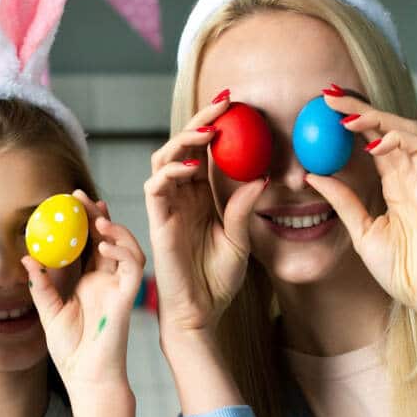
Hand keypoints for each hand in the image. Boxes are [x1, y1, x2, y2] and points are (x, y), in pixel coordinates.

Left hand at [21, 192, 143, 394]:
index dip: (80, 222)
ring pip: (125, 246)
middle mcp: (105, 280)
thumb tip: (27, 257)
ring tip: (96, 218)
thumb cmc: (70, 350)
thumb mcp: (48, 311)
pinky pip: (133, 266)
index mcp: (88, 281)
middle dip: (95, 215)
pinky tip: (103, 245)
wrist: (86, 376)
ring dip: (114, 229)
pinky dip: (122, 251)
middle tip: (79, 197)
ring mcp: (118, 286)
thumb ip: (41, 285)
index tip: (66, 203)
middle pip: (106, 238)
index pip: (86, 244)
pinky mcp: (127, 296)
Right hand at [144, 95, 266, 338]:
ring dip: (183, 140)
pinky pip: (154, 187)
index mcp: (201, 196)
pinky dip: (169, 171)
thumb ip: (243, 208)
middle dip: (200, 122)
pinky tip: (191, 167)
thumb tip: (262, 177)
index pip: (204, 151)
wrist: (200, 312)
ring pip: (163, 159)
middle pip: (182, 146)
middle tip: (223, 105)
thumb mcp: (240, 239)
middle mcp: (181, 196)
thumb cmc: (218, 280)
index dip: (215, 126)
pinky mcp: (158, 221)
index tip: (236, 105)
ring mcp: (167, 207)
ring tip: (208, 132)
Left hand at [307, 94, 416, 313]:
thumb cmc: (399, 269)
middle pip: (386, 127)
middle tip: (327, 95)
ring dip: (375, 116)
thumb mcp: (361, 230)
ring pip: (404, 129)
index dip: (351, 121)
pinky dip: (396, 138)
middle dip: (358, 107)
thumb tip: (313, 174)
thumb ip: (343, 200)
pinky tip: (372, 141)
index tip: (322, 108)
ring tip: (343, 115)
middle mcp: (409, 176)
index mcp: (394, 185)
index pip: (372, 141)